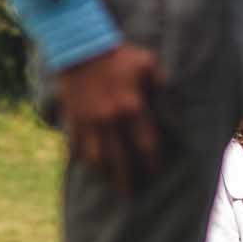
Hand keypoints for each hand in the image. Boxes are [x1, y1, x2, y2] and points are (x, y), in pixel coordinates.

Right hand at [55, 43, 159, 194]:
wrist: (80, 46)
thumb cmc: (117, 54)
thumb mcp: (147, 62)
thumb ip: (160, 82)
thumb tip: (168, 98)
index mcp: (132, 108)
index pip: (145, 144)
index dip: (151, 162)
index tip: (154, 172)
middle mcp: (111, 120)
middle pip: (120, 158)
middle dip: (126, 179)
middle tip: (130, 195)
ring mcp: (90, 121)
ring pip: (97, 156)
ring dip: (104, 172)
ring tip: (109, 183)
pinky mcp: (73, 117)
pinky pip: (77, 144)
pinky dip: (82, 156)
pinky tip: (88, 164)